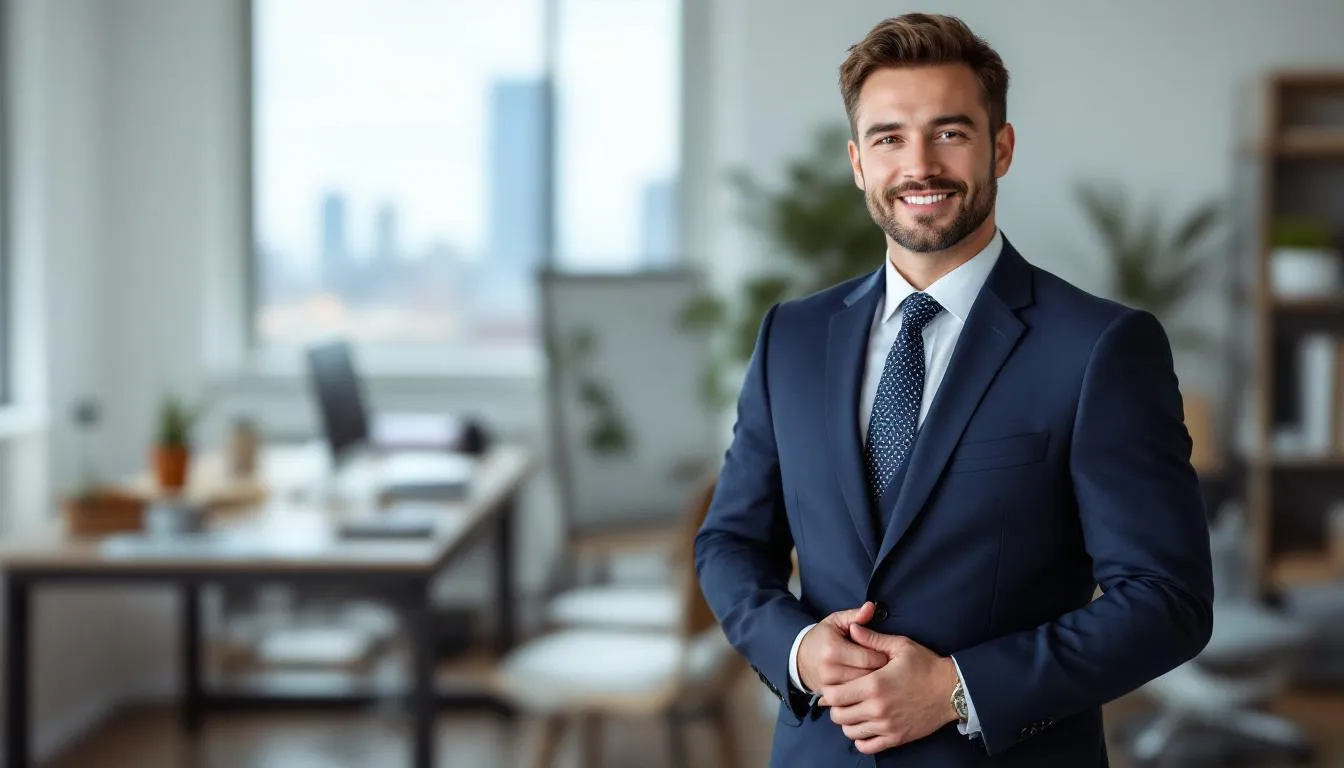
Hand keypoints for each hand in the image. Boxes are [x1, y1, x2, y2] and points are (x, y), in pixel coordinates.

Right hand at [796, 602, 888, 692]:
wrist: (800, 658)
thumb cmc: (823, 637)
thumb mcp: (836, 621)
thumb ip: (856, 615)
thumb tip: (871, 606)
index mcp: (833, 649)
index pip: (868, 658)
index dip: (882, 656)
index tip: (887, 654)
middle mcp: (830, 669)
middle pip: (867, 676)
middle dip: (880, 672)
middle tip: (887, 667)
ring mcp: (828, 685)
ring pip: (861, 689)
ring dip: (872, 684)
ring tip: (878, 676)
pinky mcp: (829, 695)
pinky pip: (852, 698)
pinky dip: (861, 692)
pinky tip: (866, 685)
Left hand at [818, 625, 958, 754]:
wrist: (951, 690)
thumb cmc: (926, 665)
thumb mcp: (900, 646)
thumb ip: (872, 639)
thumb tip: (852, 628)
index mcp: (874, 684)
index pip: (834, 695)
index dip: (830, 689)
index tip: (835, 684)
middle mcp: (877, 708)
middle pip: (838, 715)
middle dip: (836, 706)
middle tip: (844, 697)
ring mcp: (886, 726)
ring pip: (849, 731)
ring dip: (847, 721)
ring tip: (854, 710)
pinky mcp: (896, 738)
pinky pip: (867, 746)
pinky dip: (860, 738)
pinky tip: (865, 725)